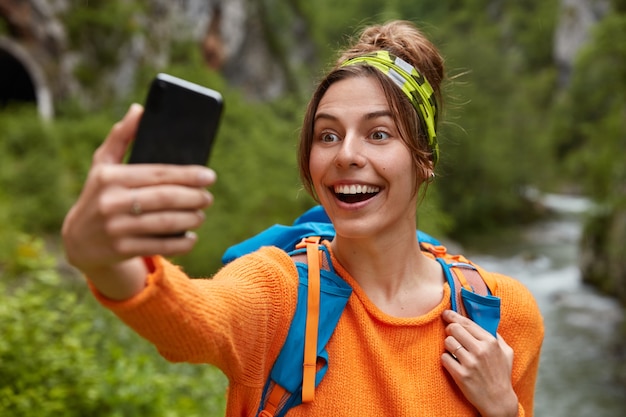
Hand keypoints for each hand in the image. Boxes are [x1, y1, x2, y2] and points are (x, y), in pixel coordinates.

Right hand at [61, 104, 215, 298]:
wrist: (79, 241)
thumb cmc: (99, 194)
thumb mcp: (103, 165)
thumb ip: (121, 137)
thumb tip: (140, 109)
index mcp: (110, 177)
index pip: (158, 173)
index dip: (188, 175)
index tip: (209, 176)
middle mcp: (111, 202)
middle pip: (165, 198)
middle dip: (194, 198)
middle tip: (208, 197)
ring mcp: (116, 228)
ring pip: (166, 223)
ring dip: (191, 219)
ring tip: (201, 215)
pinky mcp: (121, 250)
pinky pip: (160, 246)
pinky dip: (181, 242)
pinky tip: (191, 237)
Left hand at [441, 310, 517, 416]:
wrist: (498, 400)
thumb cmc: (502, 375)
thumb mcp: (506, 352)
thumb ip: (496, 336)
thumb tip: (483, 321)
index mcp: (490, 342)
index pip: (466, 322)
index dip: (453, 316)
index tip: (446, 314)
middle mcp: (480, 350)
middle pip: (454, 329)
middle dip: (450, 330)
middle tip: (451, 335)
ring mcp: (470, 363)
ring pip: (448, 342)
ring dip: (448, 345)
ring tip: (454, 351)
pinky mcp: (461, 375)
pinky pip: (444, 358)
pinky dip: (446, 359)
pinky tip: (453, 363)